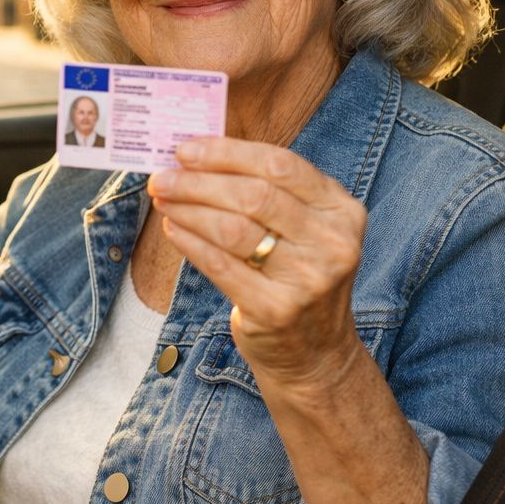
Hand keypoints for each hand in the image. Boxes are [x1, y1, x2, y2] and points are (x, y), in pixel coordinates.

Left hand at [148, 136, 366, 387]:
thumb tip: (198, 157)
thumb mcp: (303, 230)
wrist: (315, 354)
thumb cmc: (297, 277)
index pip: (281, 165)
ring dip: (188, 209)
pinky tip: (172, 229)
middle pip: (254, 195)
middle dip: (199, 181)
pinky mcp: (277, 310)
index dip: (227, 153)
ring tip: (162, 199)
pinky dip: (190, 243)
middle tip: (162, 176)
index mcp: (342, 210)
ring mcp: (309, 279)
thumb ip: (267, 192)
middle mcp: (333, 243)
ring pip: (234, 229)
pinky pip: (221, 266)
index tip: (186, 148)